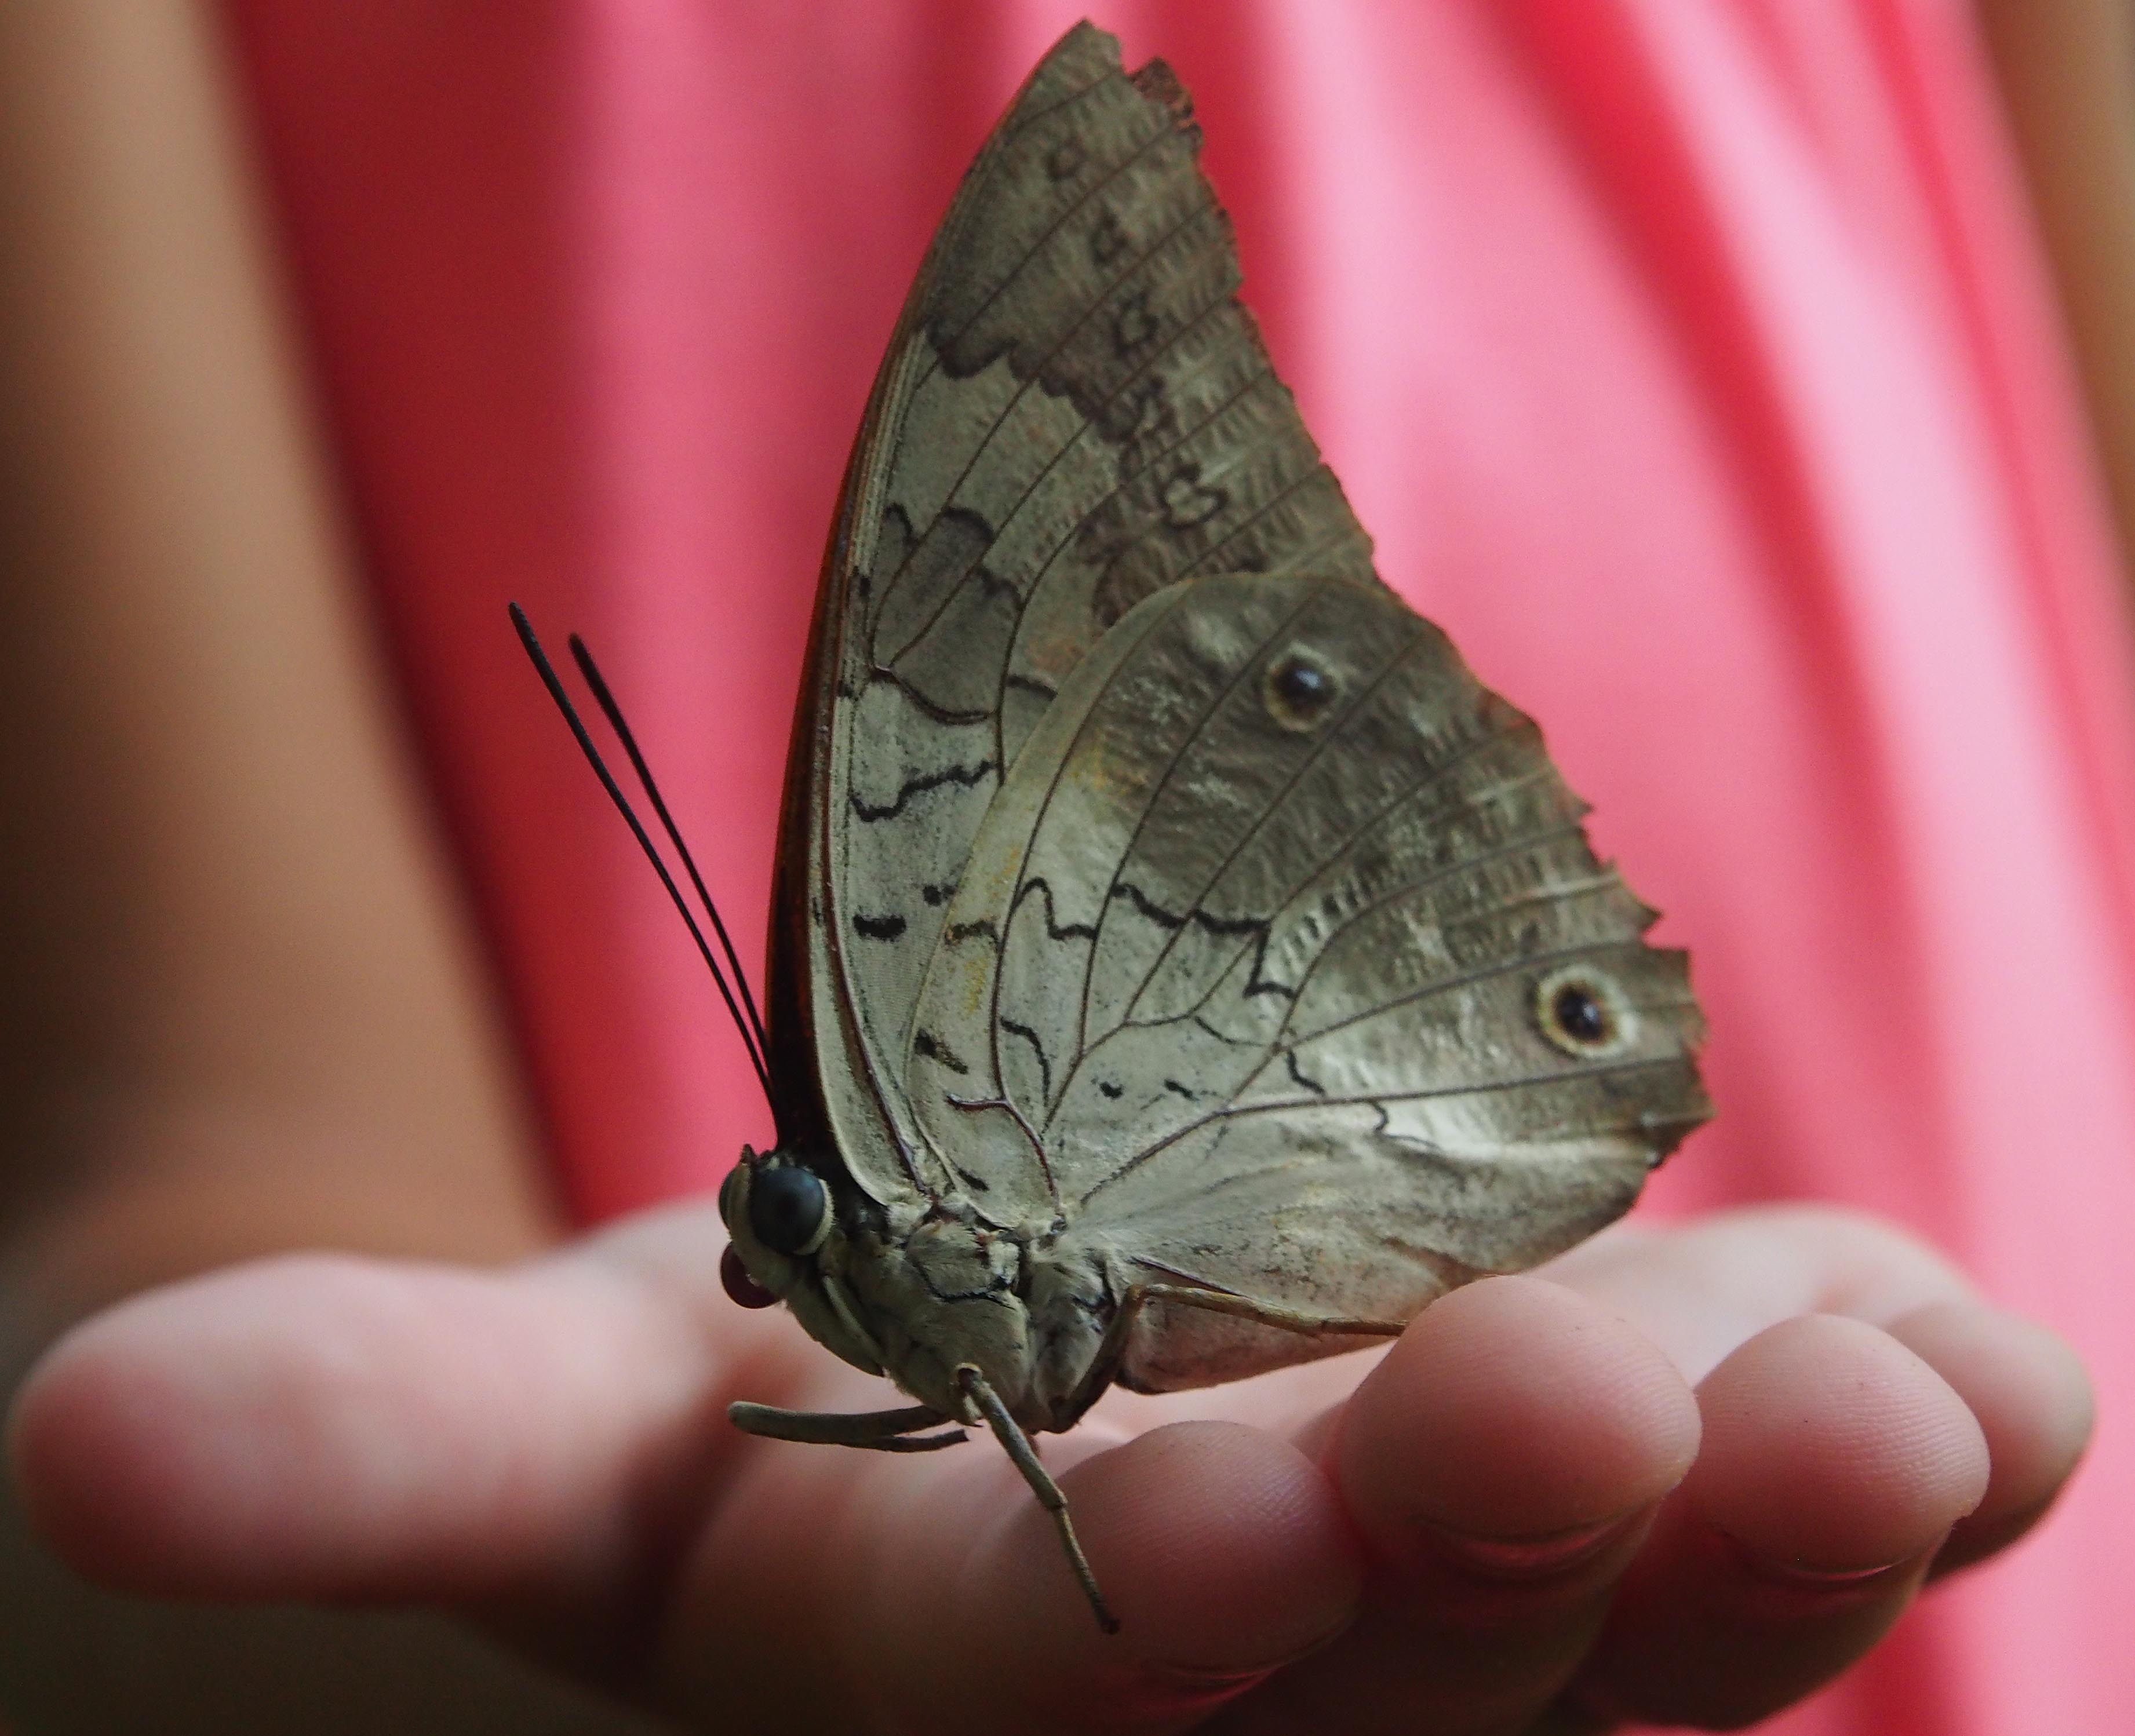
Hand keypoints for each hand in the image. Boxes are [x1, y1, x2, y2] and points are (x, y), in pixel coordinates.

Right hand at [4, 1202, 2089, 1733]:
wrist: (946, 1379)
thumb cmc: (718, 1417)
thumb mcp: (541, 1426)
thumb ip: (356, 1444)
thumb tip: (82, 1435)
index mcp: (936, 1674)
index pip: (1036, 1690)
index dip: (1158, 1614)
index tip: (1280, 1504)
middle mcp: (1209, 1693)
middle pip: (1375, 1670)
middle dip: (1499, 1557)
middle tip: (1638, 1410)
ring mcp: (1442, 1629)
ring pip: (1626, 1635)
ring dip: (1771, 1524)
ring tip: (1888, 1388)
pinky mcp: (1593, 1515)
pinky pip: (1768, 1516)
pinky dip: (1897, 1436)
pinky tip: (1965, 1364)